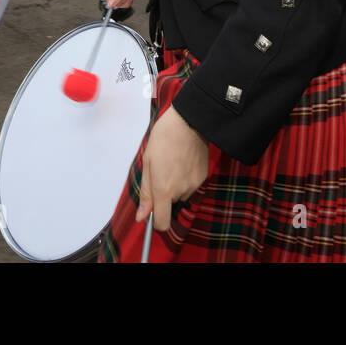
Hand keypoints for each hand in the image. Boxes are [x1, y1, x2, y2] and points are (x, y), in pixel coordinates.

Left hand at [136, 105, 209, 231]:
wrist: (189, 122)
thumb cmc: (164, 138)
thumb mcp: (148, 163)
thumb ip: (146, 192)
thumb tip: (142, 216)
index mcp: (163, 189)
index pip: (162, 223)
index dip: (156, 220)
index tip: (152, 210)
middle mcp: (180, 191)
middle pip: (170, 205)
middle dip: (164, 194)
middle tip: (160, 172)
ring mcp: (194, 185)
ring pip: (181, 194)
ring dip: (176, 185)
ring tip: (173, 163)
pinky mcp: (203, 178)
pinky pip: (191, 185)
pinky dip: (186, 178)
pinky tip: (183, 161)